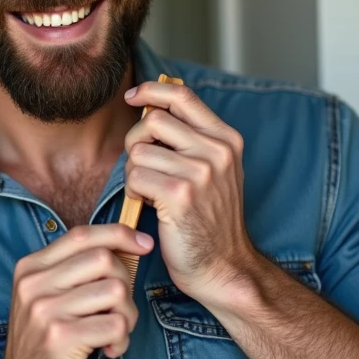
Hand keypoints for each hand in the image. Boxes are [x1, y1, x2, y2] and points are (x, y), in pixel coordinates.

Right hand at [0, 225, 153, 358]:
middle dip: (125, 284)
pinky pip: (115, 324)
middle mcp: (33, 285)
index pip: (82, 235)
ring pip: (116, 291)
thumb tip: (121, 243)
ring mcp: (44, 311)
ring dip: (127, 316)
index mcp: (31, 269)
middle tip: (119, 311)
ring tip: (113, 334)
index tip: (144, 244)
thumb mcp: (48, 301)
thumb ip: (73, 273)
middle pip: (104, 259)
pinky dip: (122, 340)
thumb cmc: (45, 348)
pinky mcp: (59, 339)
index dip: (119, 233)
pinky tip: (108, 351)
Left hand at [123, 81, 258, 305]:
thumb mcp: (215, 171)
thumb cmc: (210, 220)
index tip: (132, 98)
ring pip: (139, 150)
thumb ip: (192, 139)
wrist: (224, 267)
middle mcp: (217, 150)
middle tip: (142, 166)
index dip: (151, 91)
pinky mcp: (180, 194)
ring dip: (134, 171)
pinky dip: (134, 190)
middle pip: (153, 120)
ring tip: (149, 191)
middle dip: (136, 141)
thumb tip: (150, 108)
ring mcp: (201, 171)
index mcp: (226, 139)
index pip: (182, 95)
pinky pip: (136, 175)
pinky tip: (148, 204)